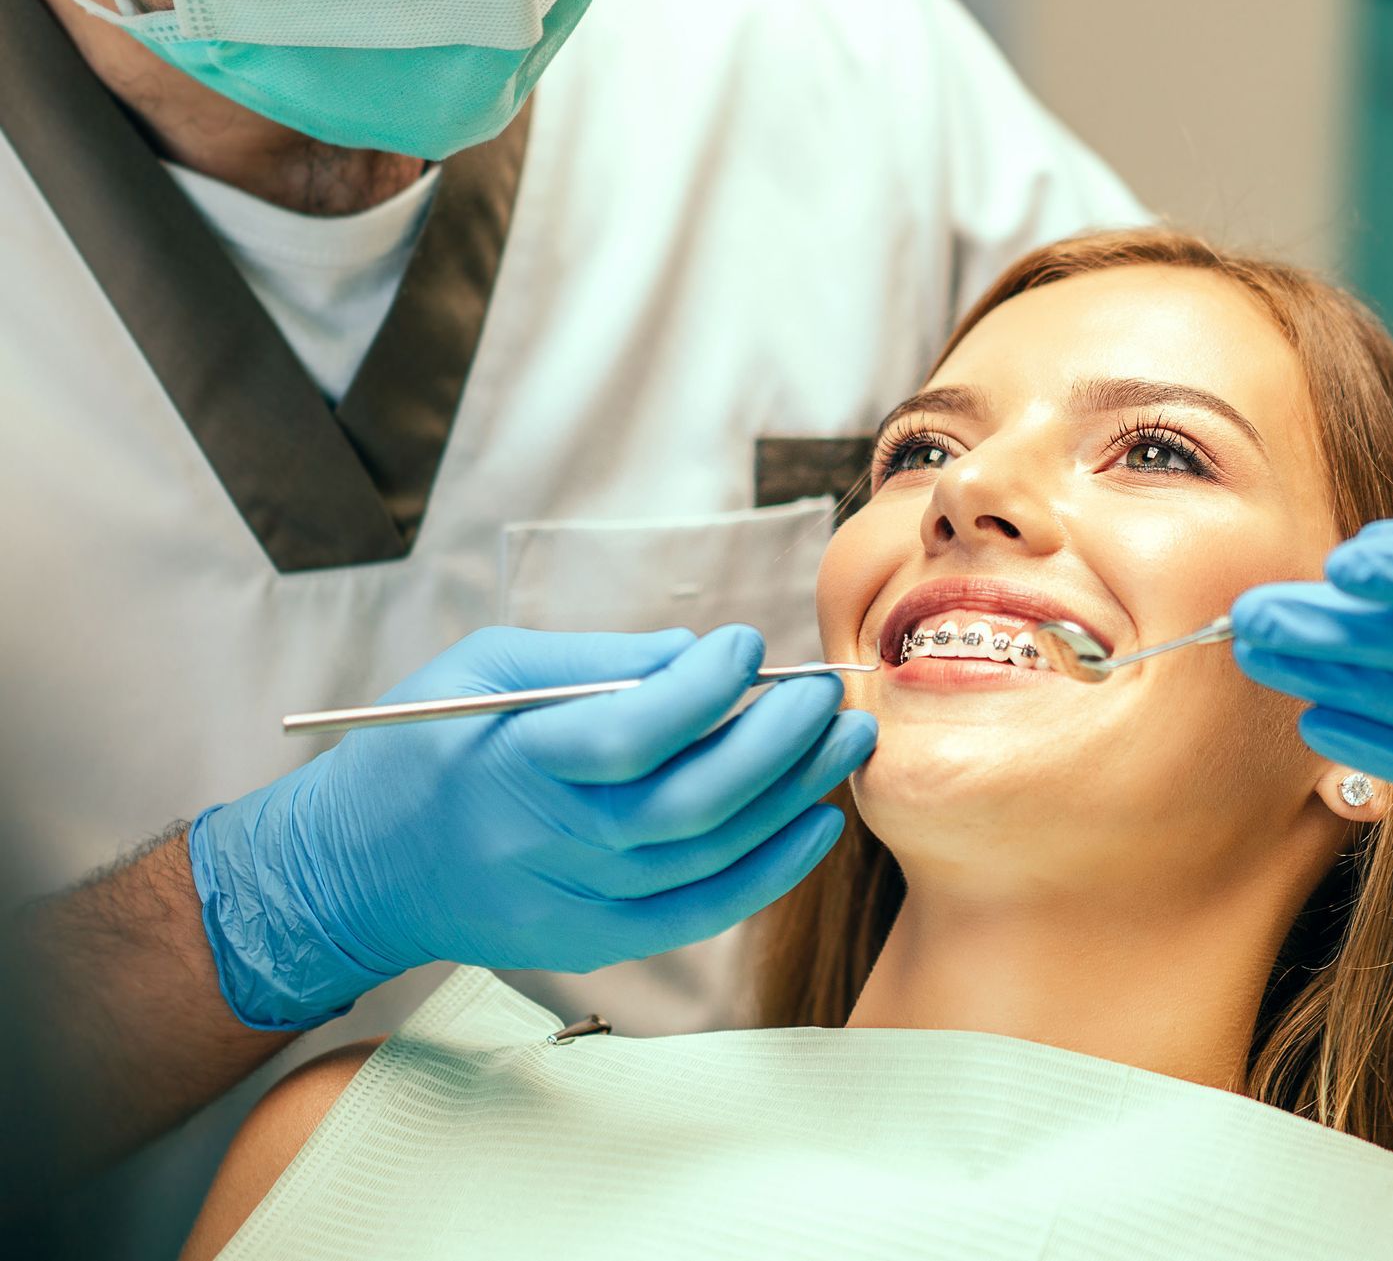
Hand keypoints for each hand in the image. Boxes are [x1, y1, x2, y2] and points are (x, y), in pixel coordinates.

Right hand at [189, 625, 875, 1029]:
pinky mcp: (594, 942)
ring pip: (710, 856)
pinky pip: (702, 912)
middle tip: (827, 693)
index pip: (631, 733)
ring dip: (792, 795)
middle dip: (778, 741)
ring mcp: (573, 905)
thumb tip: (699, 655)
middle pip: (692, 801)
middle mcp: (546, 843)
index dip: (705, 688)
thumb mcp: (485, 672)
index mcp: (510, 762)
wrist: (356, 870)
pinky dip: (770, 871)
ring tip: (843, 740)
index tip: (747, 644)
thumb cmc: (423, 749)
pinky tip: (815, 822)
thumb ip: (596, 660)